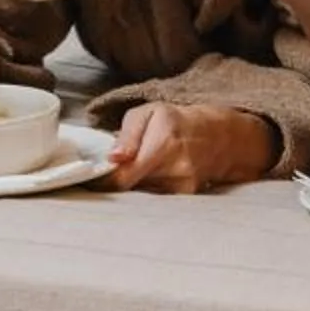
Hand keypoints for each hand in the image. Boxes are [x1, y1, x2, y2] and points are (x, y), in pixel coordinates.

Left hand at [106, 101, 281, 192]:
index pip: (123, 177)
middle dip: (122, 178)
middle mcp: (176, 168)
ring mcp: (184, 185)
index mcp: (163, 144)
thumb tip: (113, 158)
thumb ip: (127, 135)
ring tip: (146, 165)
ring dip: (138, 182)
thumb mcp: (148, 113)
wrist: (217, 136)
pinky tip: (159, 173)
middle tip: (120, 166)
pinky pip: (157, 197)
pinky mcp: (188, 196)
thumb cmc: (176, 121)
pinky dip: (151, 187)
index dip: (104, 180)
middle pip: (132, 187)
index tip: (93, 178)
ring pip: (143, 193)